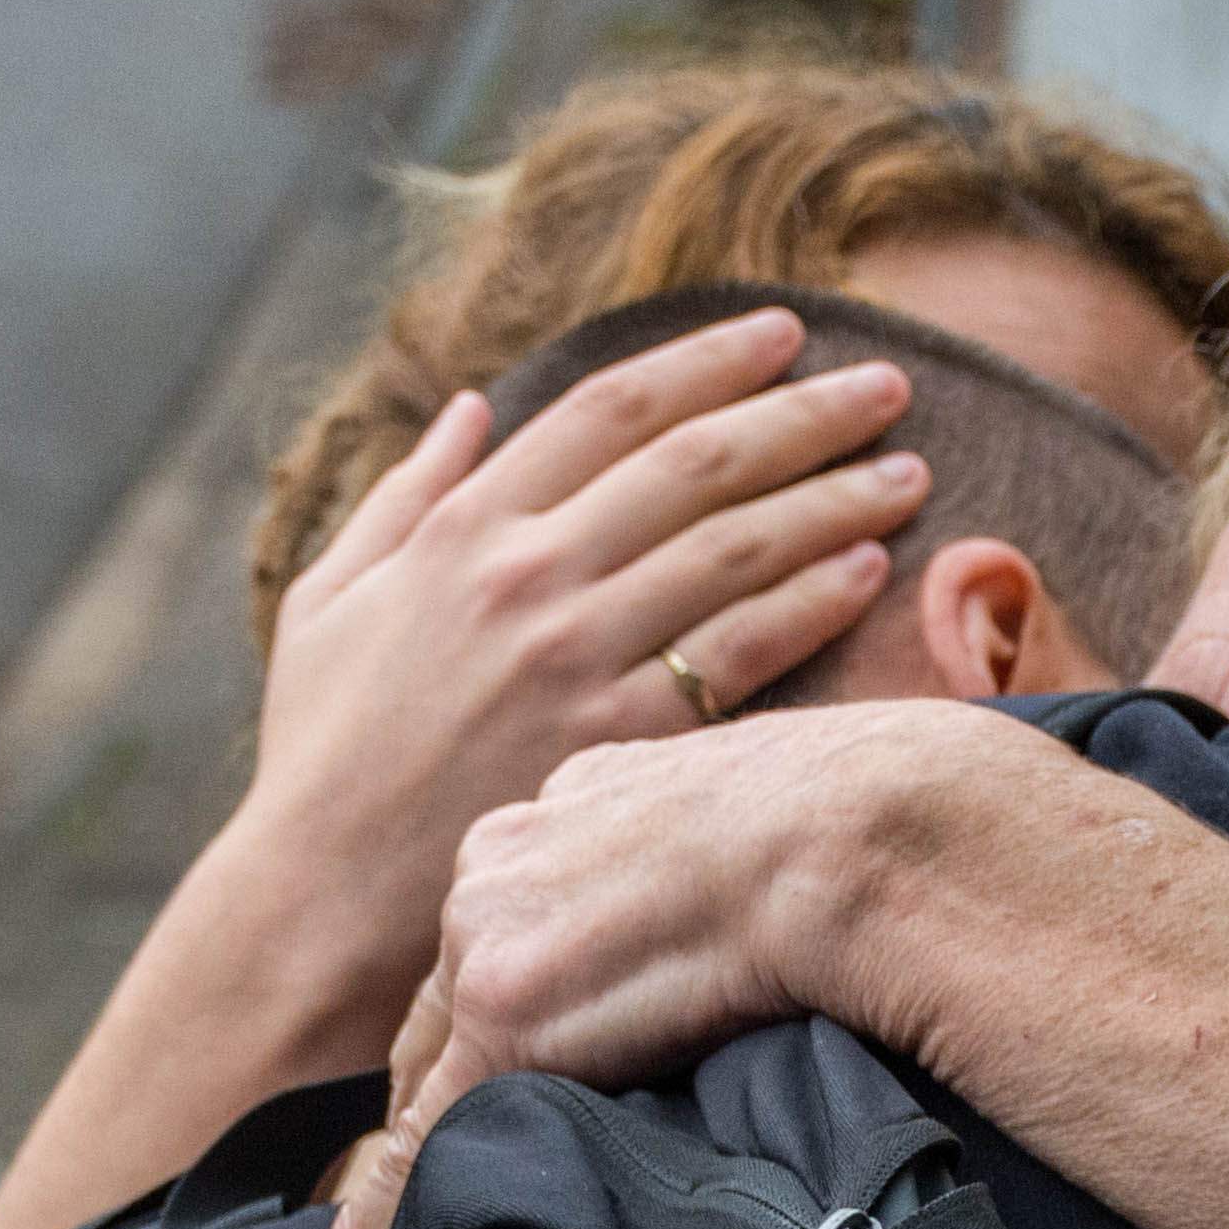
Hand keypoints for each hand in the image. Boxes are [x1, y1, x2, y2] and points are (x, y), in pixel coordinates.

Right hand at [238, 304, 926, 929]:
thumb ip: (405, 493)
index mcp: (463, 529)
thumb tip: (472, 406)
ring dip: (834, 499)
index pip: (611, 410)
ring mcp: (578, 660)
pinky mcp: (618, 742)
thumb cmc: (322, 747)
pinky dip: (808, 604)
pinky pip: (737, 656)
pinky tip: (868, 571)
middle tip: (886, 384)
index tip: (783, 334)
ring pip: (734, 550)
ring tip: (907, 470)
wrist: (324, 893)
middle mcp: (529, 577)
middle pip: (697, 464)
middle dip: (804, 413)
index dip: (707, 361)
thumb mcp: (329, 596)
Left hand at [280, 702, 1076, 1228]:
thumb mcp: (767, 838)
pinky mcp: (508, 1013)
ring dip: (425, 1162)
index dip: (507, 1012)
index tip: (503, 1077)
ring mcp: (494, 933)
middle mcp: (508, 857)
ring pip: (434, 1077)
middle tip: (441, 1181)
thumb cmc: (870, 839)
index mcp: (575, 804)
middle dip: (444, 1090)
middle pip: (451, 1003)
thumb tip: (746, 939)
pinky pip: (422, 1144)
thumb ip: (717, 878)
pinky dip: (375, 1227)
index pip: (516, 932)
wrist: (867, 834)